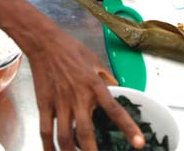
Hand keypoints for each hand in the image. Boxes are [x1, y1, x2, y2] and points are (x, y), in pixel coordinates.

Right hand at [29, 28, 144, 149]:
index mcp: (94, 85)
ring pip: (64, 136)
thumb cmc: (71, 49)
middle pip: (86, 132)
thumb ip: (107, 78)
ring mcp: (59, 102)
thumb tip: (118, 90)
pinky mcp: (44, 104)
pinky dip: (48, 146)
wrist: (45, 42)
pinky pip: (45, 130)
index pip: (114, 110)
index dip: (128, 128)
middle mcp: (78, 97)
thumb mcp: (95, 60)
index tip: (138, 143)